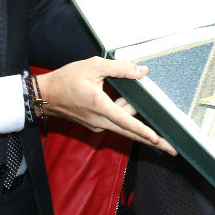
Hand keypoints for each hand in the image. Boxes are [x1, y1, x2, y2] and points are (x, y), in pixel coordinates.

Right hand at [36, 57, 174, 153]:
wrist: (44, 96)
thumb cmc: (66, 80)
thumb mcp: (94, 66)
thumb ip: (120, 68)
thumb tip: (142, 71)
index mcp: (100, 106)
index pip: (127, 122)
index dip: (143, 131)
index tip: (158, 139)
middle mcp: (99, 121)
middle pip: (130, 132)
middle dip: (152, 140)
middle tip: (171, 148)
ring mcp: (97, 125)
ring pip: (123, 125)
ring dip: (134, 115)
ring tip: (134, 96)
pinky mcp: (95, 125)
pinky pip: (115, 122)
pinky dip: (124, 115)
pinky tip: (125, 99)